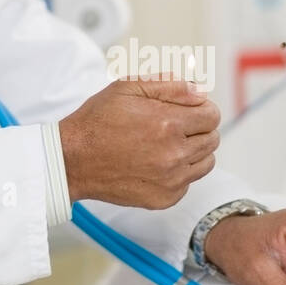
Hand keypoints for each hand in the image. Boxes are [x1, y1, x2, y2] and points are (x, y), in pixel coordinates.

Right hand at [59, 76, 219, 208]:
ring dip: (194, 151)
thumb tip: (201, 91)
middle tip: (174, 127)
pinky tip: (156, 164)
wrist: (73, 160)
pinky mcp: (164, 198)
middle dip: (198, 129)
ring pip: (206, 163)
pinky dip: (179, 173)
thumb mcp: (128, 87)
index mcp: (168, 123)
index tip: (187, 110)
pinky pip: (188, 183)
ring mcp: (171, 180)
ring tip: (167, 145)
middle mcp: (174, 154)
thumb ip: (169, 85)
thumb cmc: (98, 120)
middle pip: (212, 139)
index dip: (201, 109)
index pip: (212, 116)